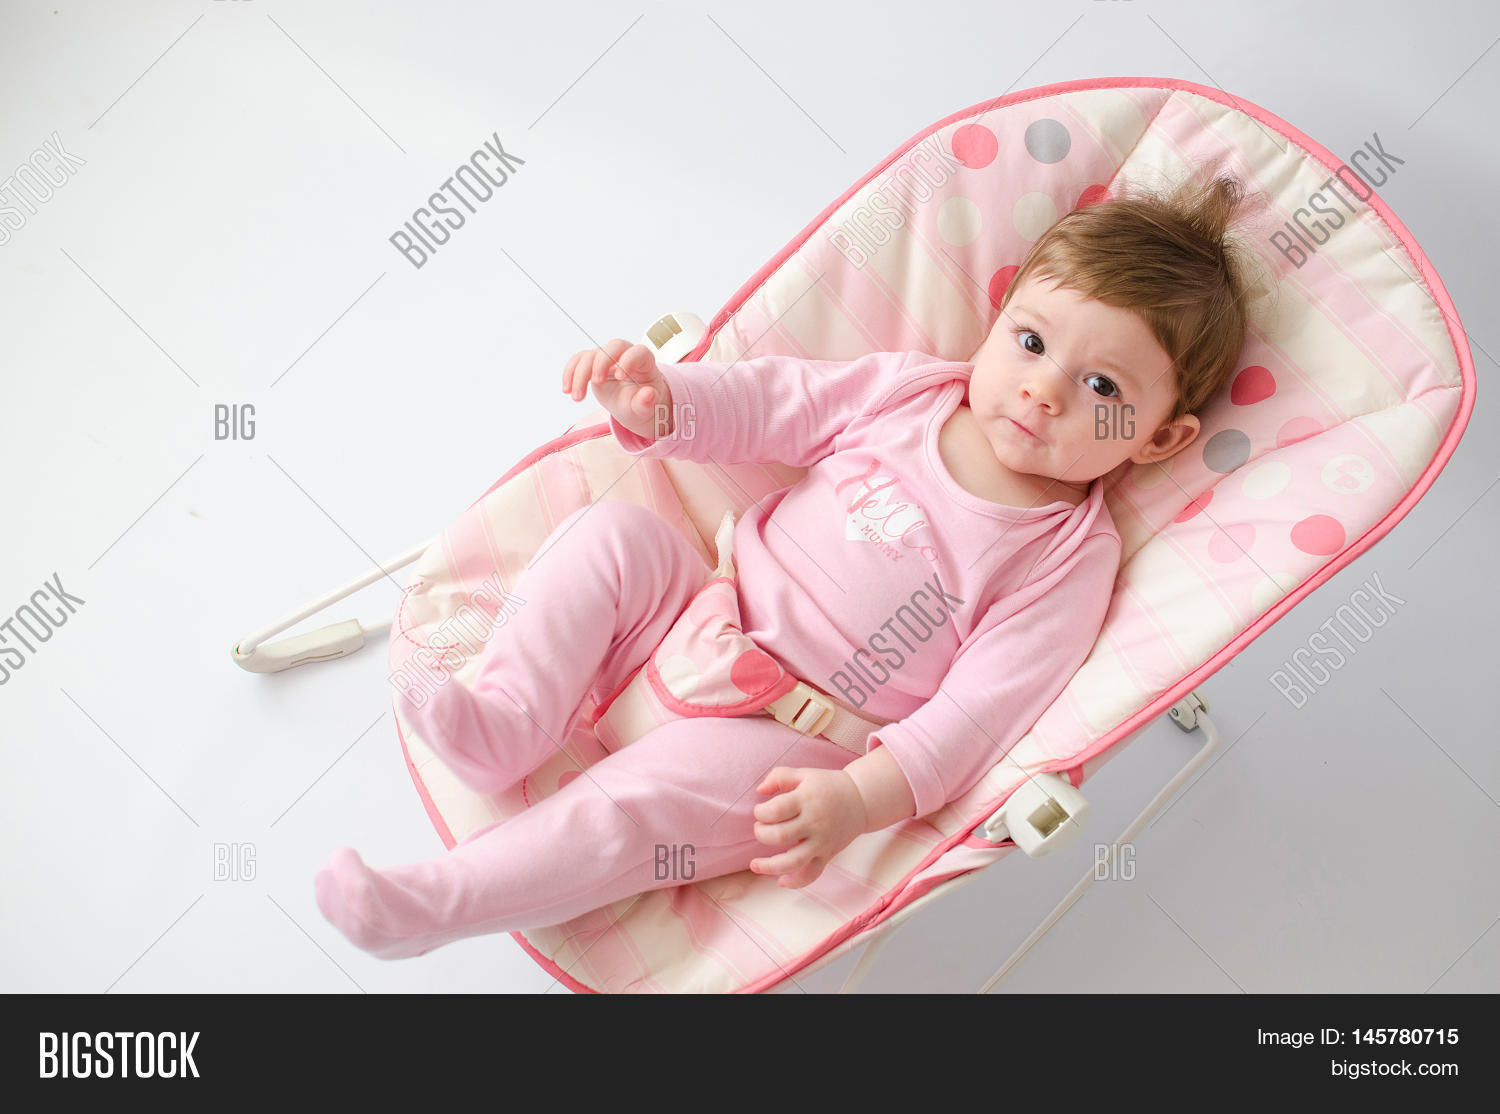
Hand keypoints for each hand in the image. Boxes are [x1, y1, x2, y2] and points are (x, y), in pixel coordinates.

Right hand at [561, 338, 672, 441]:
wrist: (630, 405)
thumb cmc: (640, 403)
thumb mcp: (644, 408)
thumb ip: (646, 402)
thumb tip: (649, 395)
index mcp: (644, 362)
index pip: (637, 352)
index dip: (628, 360)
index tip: (619, 377)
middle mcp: (624, 355)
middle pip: (612, 347)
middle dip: (601, 363)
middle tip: (596, 383)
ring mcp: (607, 357)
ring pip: (591, 355)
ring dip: (580, 374)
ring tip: (577, 397)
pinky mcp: (592, 363)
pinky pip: (578, 360)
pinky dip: (570, 373)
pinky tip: (567, 389)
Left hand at [749, 767, 867, 887]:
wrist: (861, 799)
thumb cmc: (827, 785)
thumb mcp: (804, 774)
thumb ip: (779, 776)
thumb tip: (759, 790)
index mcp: (806, 800)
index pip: (775, 810)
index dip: (760, 812)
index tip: (760, 811)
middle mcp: (814, 822)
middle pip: (780, 836)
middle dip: (761, 834)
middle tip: (760, 828)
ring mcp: (822, 841)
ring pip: (793, 862)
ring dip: (770, 866)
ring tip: (754, 865)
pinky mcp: (828, 855)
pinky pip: (811, 874)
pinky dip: (796, 882)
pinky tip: (781, 881)